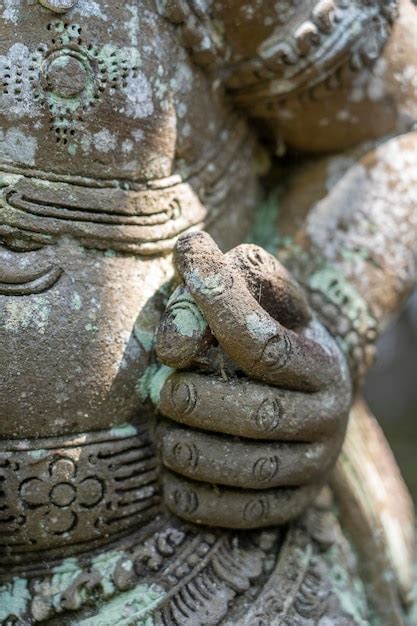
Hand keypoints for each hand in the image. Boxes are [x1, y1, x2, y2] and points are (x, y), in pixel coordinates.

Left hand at [154, 232, 351, 528]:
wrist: (307, 400)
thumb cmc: (273, 337)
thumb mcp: (268, 297)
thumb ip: (234, 274)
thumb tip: (190, 257)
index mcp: (322, 362)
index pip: (263, 342)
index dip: (215, 311)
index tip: (178, 277)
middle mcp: (329, 415)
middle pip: (253, 413)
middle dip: (189, 400)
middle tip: (153, 388)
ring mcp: (316, 466)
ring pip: (246, 469)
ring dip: (187, 451)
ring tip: (161, 432)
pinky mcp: (296, 505)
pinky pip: (243, 514)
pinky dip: (196, 499)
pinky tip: (170, 476)